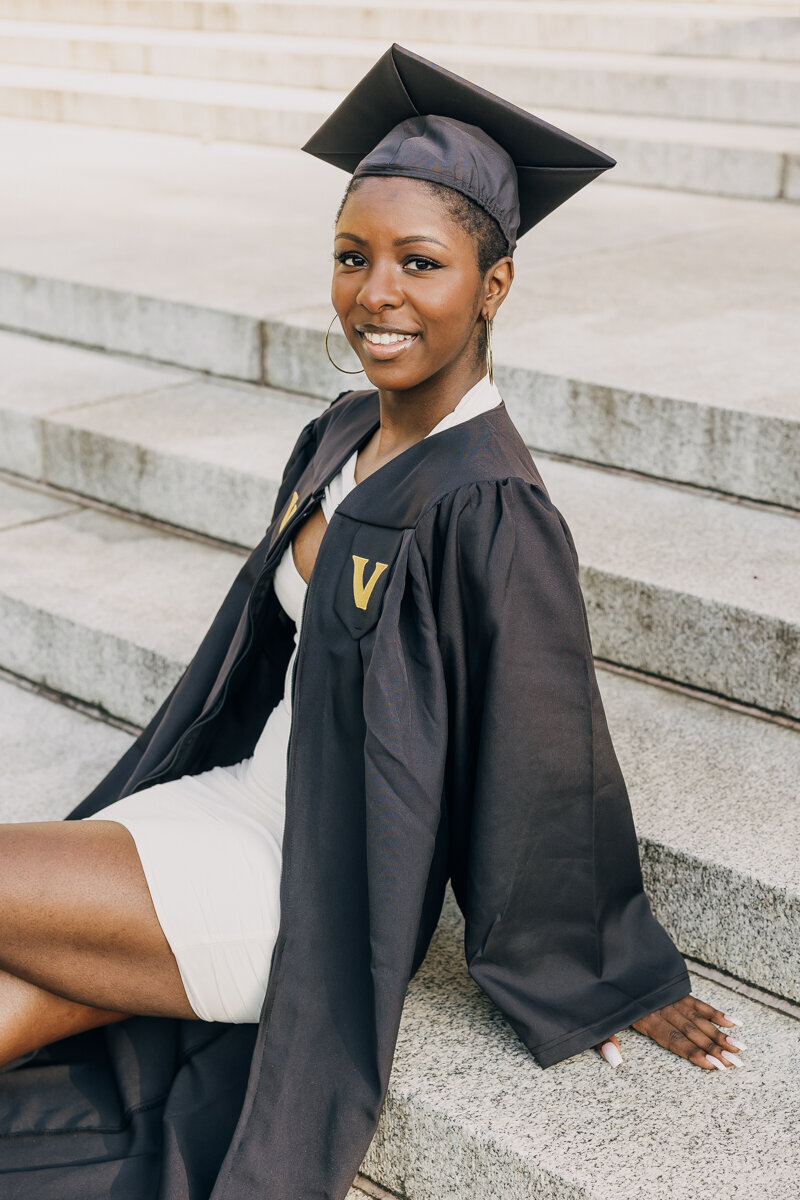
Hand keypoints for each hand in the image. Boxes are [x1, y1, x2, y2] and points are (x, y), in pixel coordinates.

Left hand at [595, 994, 745, 1070]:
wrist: (602, 949)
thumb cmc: (600, 990)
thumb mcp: (596, 1016)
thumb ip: (606, 1040)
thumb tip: (617, 1063)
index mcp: (643, 1017)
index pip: (673, 1039)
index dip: (694, 1053)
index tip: (714, 1066)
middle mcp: (660, 1007)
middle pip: (691, 1030)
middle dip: (715, 1048)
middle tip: (737, 1063)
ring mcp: (669, 997)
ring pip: (698, 1018)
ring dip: (720, 1034)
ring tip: (740, 1047)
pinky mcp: (672, 987)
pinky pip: (696, 1001)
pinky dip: (714, 1012)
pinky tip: (733, 1022)